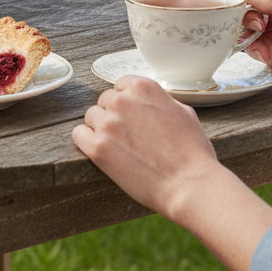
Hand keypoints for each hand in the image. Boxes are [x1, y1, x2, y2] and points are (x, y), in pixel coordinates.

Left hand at [73, 75, 221, 218]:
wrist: (189, 185)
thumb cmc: (192, 152)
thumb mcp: (183, 111)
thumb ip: (159, 100)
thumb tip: (148, 102)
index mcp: (143, 87)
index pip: (120, 85)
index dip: (127, 103)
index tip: (133, 117)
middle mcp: (122, 101)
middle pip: (105, 101)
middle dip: (115, 116)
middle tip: (129, 136)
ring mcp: (108, 123)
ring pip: (91, 117)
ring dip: (101, 129)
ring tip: (119, 147)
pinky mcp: (98, 148)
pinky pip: (78, 135)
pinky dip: (87, 142)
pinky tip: (101, 151)